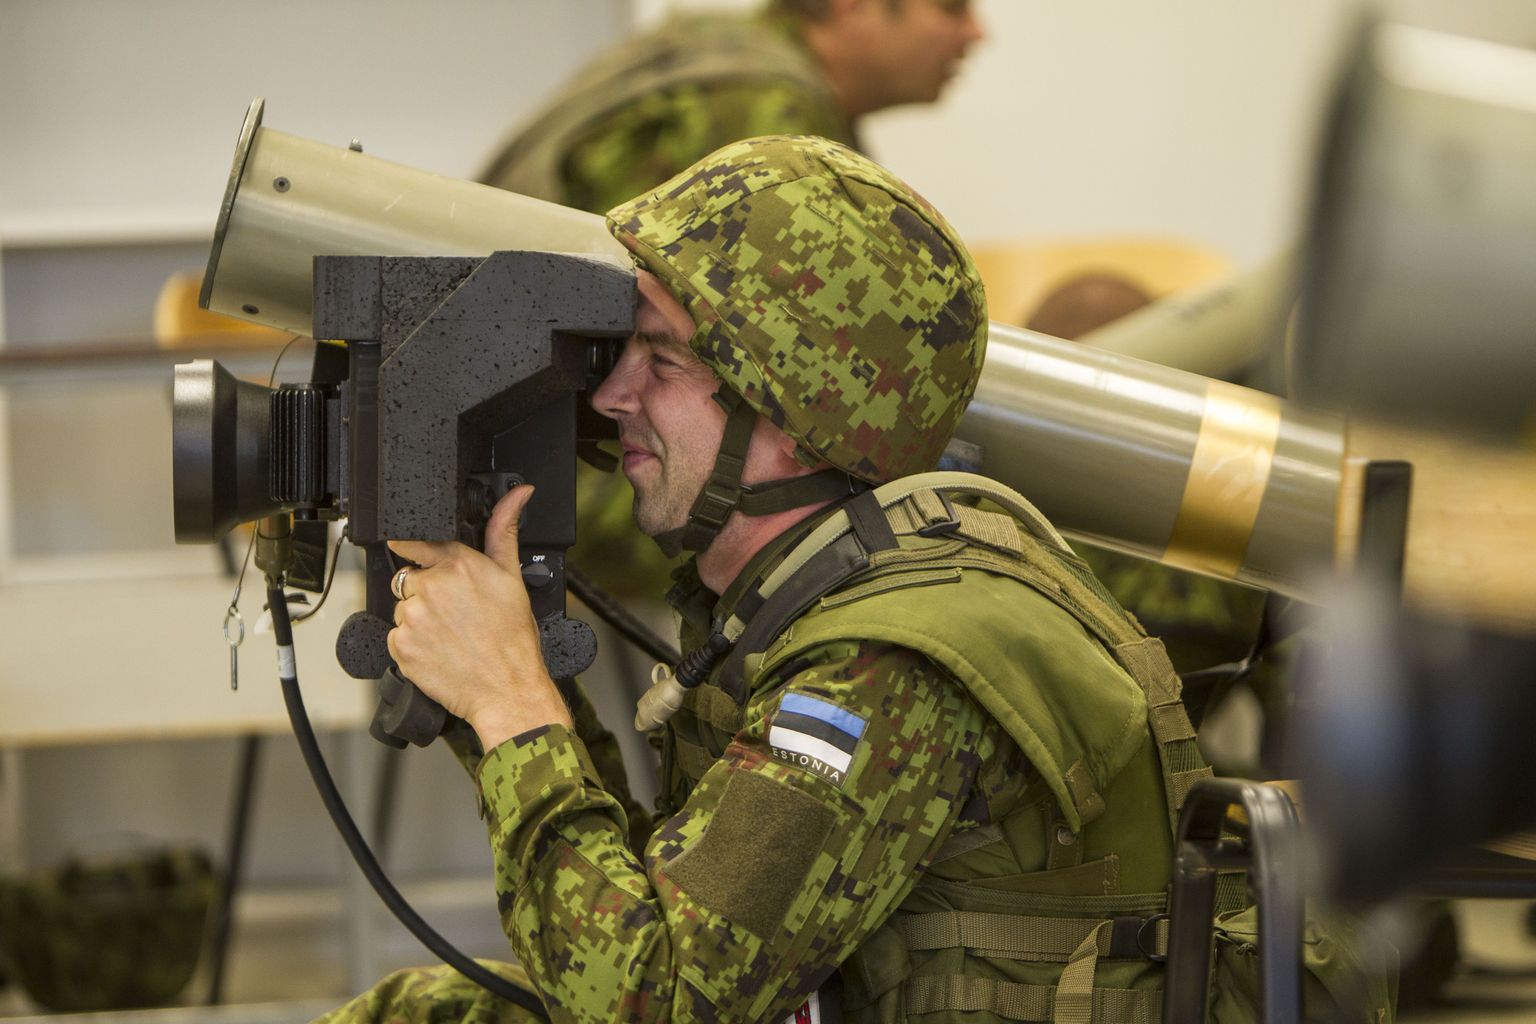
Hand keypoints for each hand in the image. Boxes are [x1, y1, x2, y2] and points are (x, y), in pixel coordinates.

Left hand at [387, 484, 572, 749]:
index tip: (413, 555)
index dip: (418, 552)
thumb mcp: (513, 577)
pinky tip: (438, 649)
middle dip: (427, 591)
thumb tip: (518, 494)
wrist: (506, 689)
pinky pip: (396, 636)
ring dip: (419, 618)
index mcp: (457, 564)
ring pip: (403, 607)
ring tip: (449, 634)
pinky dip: (412, 643)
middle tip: (455, 613)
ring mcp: (411, 617)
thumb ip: (505, 530)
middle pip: (411, 578)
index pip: (417, 542)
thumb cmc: (513, 639)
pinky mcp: (399, 645)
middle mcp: (430, 586)